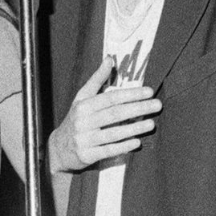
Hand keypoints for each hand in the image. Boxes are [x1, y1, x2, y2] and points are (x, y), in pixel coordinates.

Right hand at [49, 57, 161, 174]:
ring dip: (134, 128)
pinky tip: (137, 142)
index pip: (111, 98)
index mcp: (84, 106)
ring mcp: (85, 139)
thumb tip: (109, 59)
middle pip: (115, 114)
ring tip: (151, 124)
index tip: (149, 92)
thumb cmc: (75, 120)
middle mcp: (83, 122)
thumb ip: (96, 80)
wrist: (58, 149)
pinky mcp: (87, 155)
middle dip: (138, 109)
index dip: (131, 94)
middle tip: (157, 105)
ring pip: (113, 133)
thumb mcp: (81, 98)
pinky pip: (108, 150)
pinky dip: (123, 146)